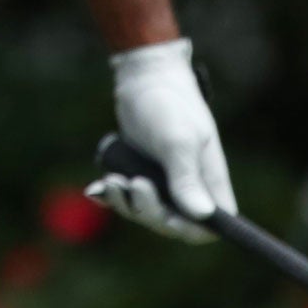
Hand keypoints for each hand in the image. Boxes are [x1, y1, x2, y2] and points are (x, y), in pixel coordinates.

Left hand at [86, 37, 233, 244]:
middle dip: (148, 210)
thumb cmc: (169, 104)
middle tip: (133, 183)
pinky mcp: (141, 172)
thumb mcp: (177, 140)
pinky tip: (97, 189)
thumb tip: (203, 215)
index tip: (165, 215)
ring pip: (144, 211)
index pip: (208, 227)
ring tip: (113, 180)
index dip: (187, 229)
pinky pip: (126, 196)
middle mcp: (189, 187)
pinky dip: (113, 194)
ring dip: (125, 202)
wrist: (144, 78)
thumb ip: (187, 177)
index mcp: (210, 183)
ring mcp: (164, 182)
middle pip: (170, 223)